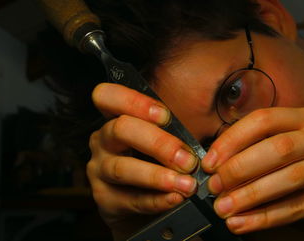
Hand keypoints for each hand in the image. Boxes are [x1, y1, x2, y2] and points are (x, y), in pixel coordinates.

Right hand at [87, 83, 197, 224]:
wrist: (139, 208)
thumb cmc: (154, 163)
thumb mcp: (160, 141)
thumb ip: (173, 132)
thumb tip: (204, 129)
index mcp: (114, 118)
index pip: (107, 96)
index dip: (134, 101)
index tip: (165, 116)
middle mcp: (102, 140)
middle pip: (120, 129)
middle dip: (158, 143)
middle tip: (188, 160)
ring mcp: (99, 170)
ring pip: (123, 168)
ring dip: (158, 176)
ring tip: (186, 184)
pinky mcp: (105, 200)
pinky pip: (131, 199)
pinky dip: (156, 200)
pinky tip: (175, 198)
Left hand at [201, 107, 303, 238]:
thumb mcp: (286, 158)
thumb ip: (257, 154)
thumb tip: (213, 167)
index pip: (264, 119)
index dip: (233, 140)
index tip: (209, 163)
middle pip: (278, 147)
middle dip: (240, 168)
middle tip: (215, 188)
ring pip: (290, 177)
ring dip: (251, 195)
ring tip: (225, 209)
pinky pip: (300, 206)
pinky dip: (267, 217)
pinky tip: (244, 224)